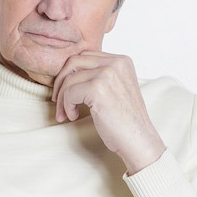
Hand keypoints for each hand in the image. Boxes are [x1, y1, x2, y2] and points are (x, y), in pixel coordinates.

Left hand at [52, 51, 165, 174]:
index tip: (66, 91)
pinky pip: (69, 93)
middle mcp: (116, 63)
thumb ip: (99, 75)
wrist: (138, 140)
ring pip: (69, 79)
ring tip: (66, 113)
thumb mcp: (115, 88)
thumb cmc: (125, 120)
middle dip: (61, 81)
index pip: (85, 56)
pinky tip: (74, 116)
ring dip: (62, 99)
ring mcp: (107, 74)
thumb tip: (67, 72)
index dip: (71, 73)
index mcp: (121, 60)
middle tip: (58, 100)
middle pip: (73, 62)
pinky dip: (67, 106)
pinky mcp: (98, 89)